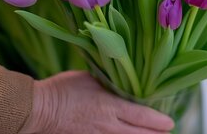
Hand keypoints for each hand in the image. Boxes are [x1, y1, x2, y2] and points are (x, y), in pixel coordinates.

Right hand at [21, 71, 173, 133]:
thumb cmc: (63, 89)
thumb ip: (111, 82)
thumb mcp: (91, 78)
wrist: (37, 110)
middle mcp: (108, 125)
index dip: (159, 122)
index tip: (170, 123)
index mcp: (111, 106)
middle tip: (166, 132)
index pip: (143, 116)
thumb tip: (124, 79)